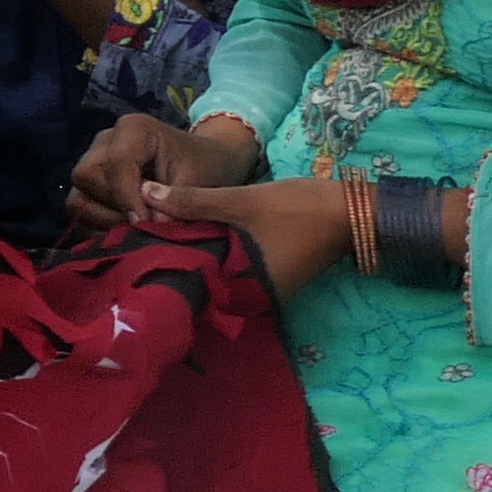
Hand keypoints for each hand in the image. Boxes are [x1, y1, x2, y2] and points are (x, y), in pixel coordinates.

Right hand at [72, 108, 260, 226]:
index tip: (146, 223)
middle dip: (114, 206)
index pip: (117, 162)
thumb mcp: (199, 182)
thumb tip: (153, 226)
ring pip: (77, 197)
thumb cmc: (203, 167)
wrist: (202, 165)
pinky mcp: (88, 186)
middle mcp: (104, 141)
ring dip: (104, 220)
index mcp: (133, 129)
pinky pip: (79, 212)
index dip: (128, 196)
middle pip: (87, 177)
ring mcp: (91, 162)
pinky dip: (99, 228)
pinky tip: (126, 232)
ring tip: (137, 230)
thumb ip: (178, 203)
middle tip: (145, 225)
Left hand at [148, 176, 353, 294]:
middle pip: (205, 286)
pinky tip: (197, 239)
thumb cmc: (298, 208)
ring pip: (221, 278)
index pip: (193, 290)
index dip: (165, 272)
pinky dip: (219, 257)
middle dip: (179, 265)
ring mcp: (267, 290)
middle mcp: (256, 299)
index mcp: (247, 290)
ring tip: (162, 239)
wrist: (356, 211)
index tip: (136, 253)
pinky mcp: (274, 277)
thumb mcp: (241, 200)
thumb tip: (143, 192)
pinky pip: (237, 272)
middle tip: (142, 244)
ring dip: (198, 260)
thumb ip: (192, 201)